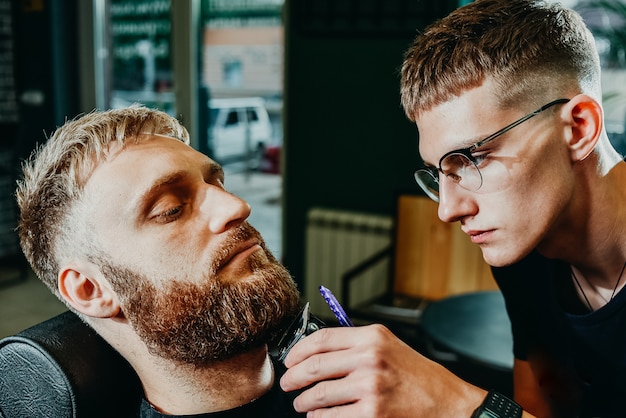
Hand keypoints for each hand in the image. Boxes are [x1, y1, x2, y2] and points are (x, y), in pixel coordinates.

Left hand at [279, 324, 485, 416]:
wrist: (447, 403)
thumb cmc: (418, 376)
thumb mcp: (389, 346)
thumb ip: (357, 344)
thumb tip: (319, 351)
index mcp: (372, 337)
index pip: (322, 338)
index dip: (299, 350)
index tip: (290, 359)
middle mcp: (370, 358)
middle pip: (315, 365)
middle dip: (294, 377)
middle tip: (287, 383)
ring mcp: (370, 387)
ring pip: (319, 394)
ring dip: (304, 401)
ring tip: (301, 403)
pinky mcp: (372, 413)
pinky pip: (332, 416)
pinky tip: (318, 416)